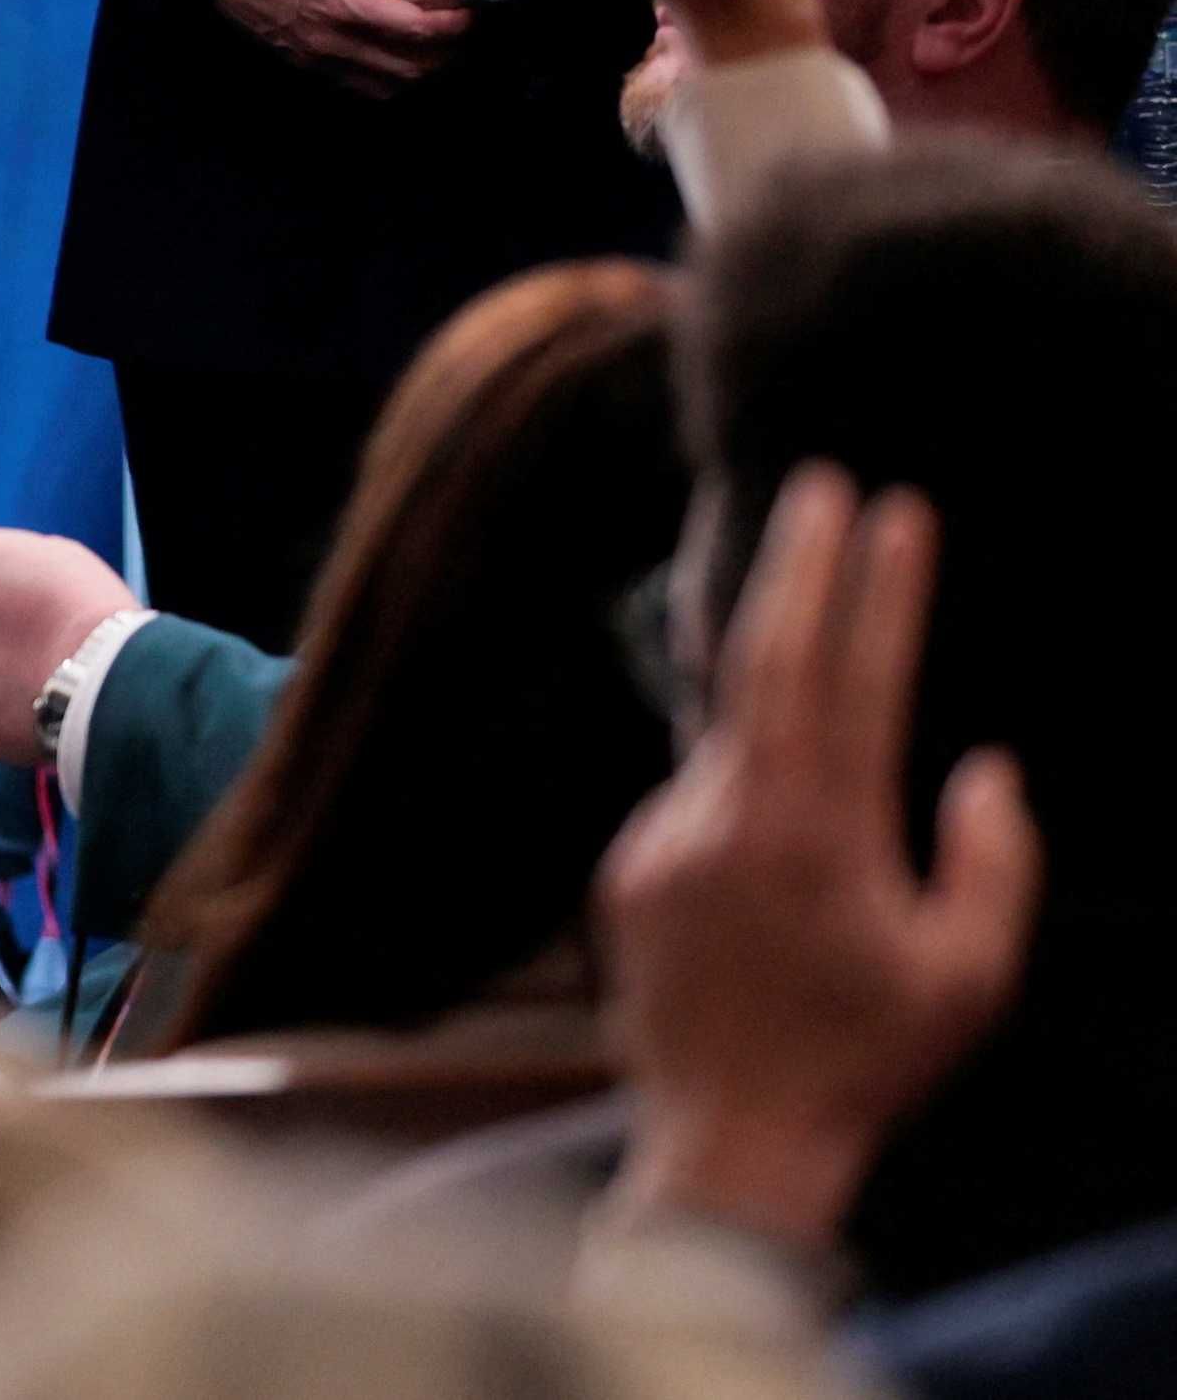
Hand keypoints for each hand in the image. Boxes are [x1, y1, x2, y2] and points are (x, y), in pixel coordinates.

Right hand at [209, 0, 470, 93]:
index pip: (417, 32)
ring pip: (384, 87)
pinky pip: (355, 88)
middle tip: (463, 37)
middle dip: (444, 58)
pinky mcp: (301, 63)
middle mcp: (334, 40)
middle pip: (408, 70)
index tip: (473, 13)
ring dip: (417, 75)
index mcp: (347, 3)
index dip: (454, 27)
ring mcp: (316, 58)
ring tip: (436, 53)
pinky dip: (384, 82)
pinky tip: (393, 62)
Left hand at [602, 465, 1039, 1253]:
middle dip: (796, 564)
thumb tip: (985, 767)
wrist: (728, 1136)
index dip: (877, 589)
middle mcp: (728, 815)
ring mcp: (665, 834)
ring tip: (807, 715)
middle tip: (820, 484)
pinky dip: (740, 798)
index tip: (897, 511)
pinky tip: (771, 867)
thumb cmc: (866, 1059)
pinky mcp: (628, 865)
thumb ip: (993, 863)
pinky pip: (696, 804)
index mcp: (819, 833)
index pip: (851, 676)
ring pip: (726, 739)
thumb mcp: (969, 977)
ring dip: (771, 703)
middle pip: (761, 658)